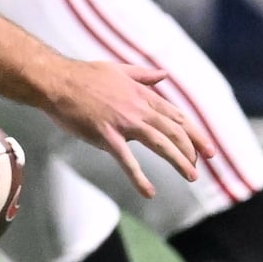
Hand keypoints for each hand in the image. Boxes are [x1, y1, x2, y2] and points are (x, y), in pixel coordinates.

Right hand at [36, 54, 211, 199]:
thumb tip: (164, 74)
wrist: (57, 81)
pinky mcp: (106, 135)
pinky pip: (127, 160)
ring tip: (191, 176)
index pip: (176, 116)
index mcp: (143, 94)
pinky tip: (149, 192)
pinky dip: (139, 177)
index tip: (205, 148)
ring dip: (178, 160)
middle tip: (201, 165)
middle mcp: (138, 108)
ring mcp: (123, 122)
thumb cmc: (84, 75)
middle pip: (174, 131)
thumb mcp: (118, 69)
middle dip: (192, 149)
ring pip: (160, 143)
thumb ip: (143, 74)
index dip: (194, 133)